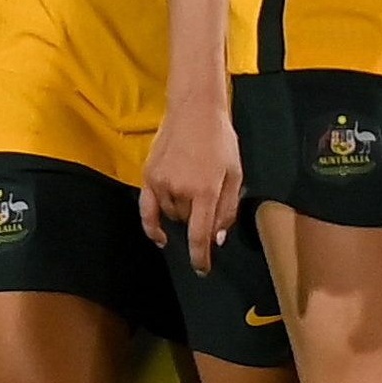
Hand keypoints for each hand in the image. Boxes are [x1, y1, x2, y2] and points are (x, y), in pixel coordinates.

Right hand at [141, 99, 244, 274]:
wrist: (194, 111)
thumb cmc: (221, 142)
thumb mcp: (235, 174)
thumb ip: (227, 209)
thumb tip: (217, 239)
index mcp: (206, 191)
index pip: (200, 235)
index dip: (201, 257)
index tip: (203, 270)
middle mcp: (180, 191)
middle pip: (189, 222)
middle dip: (200, 219)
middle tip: (211, 196)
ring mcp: (160, 184)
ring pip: (171, 215)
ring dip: (183, 212)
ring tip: (194, 185)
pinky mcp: (147, 176)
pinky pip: (146, 210)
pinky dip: (152, 226)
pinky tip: (161, 237)